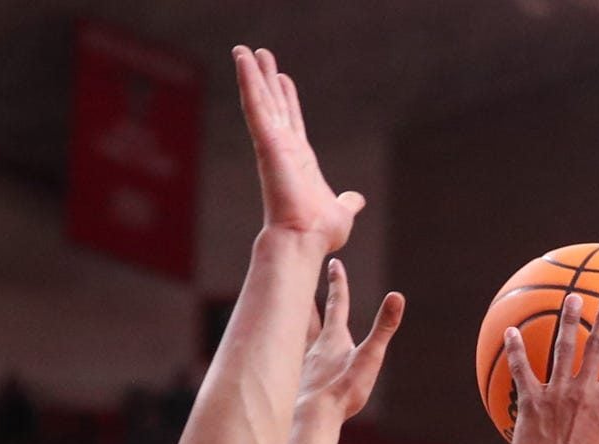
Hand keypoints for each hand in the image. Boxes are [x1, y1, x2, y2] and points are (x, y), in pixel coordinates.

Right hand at [233, 46, 363, 249]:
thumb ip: (347, 202)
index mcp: (300, 160)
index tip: (284, 78)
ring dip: (252, 73)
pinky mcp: (266, 142)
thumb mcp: (342, 211)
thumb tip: (356, 199)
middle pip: (273, 104)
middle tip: (259, 54)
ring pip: (260, 100)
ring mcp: (273, 143)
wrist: (306, 239)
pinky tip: (242, 60)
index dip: (288, 99)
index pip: (292, 121)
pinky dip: (248, 81)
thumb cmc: (320, 232)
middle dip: (267, 79)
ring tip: (243, 49)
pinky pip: (255, 105)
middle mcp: (284, 148)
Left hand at [296, 260, 404, 423]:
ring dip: (291, 316)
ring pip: (292, 331)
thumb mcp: (370, 357)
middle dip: (307, 290)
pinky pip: (285, 356)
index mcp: (333, 338)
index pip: (337, 304)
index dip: (338, 283)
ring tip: (283, 306)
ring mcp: (299, 361)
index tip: (334, 263)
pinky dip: (282, 347)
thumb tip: (397, 296)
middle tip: (298, 272)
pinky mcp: (292, 379)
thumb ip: (384, 327)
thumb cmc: (342, 390)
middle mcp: (313, 345)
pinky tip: (279, 353)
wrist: (311, 418)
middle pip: (308, 311)